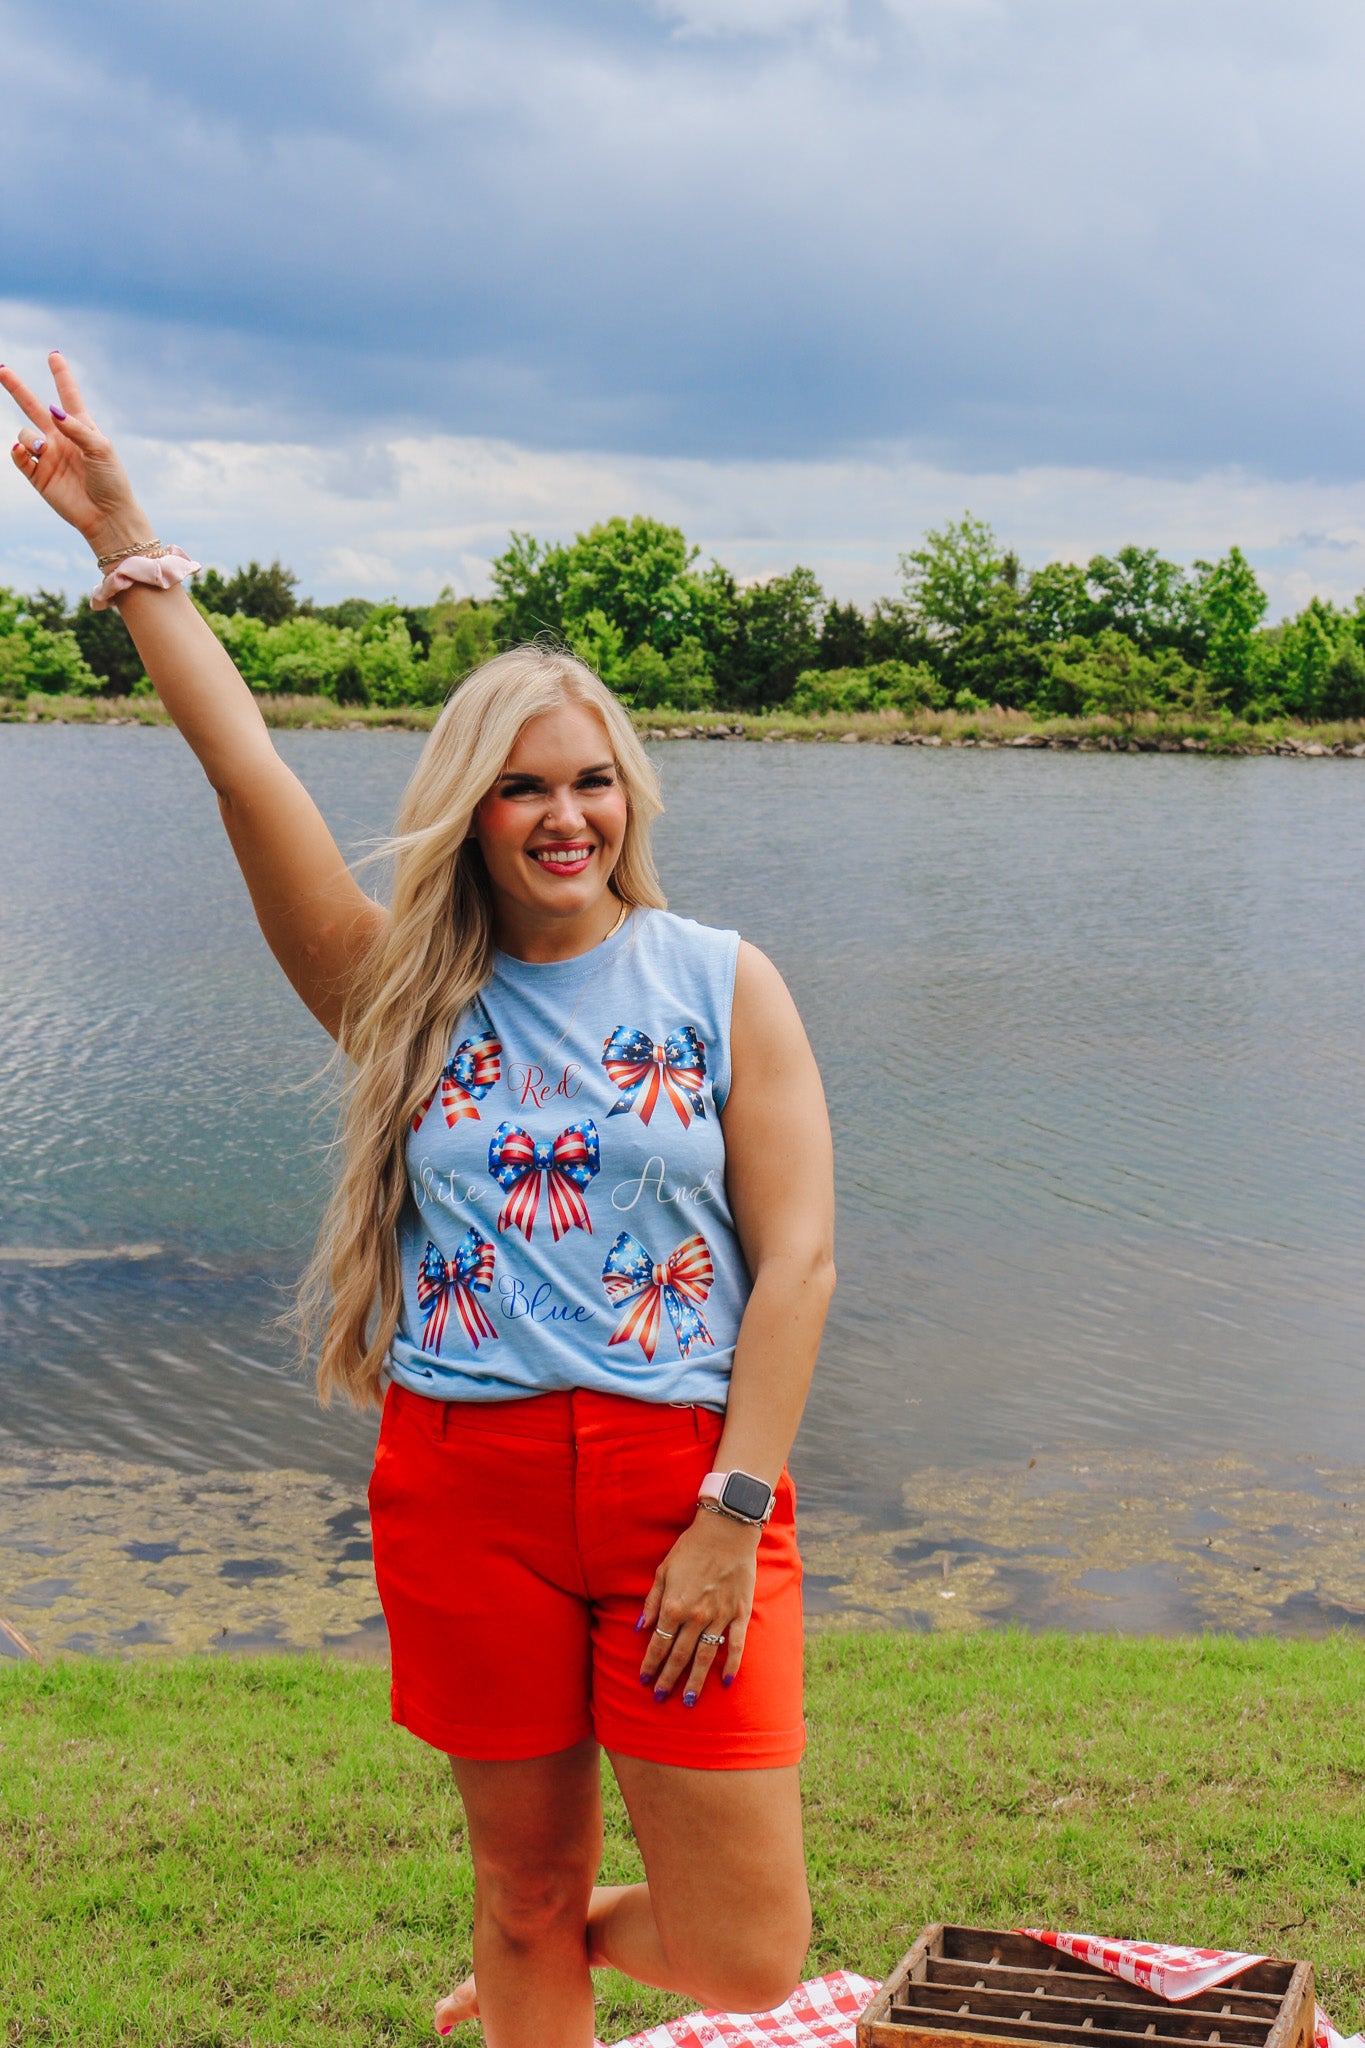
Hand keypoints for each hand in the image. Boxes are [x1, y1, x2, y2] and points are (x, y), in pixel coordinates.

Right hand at [2, 350, 150, 555]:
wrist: (106, 515)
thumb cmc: (111, 481)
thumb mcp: (100, 449)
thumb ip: (76, 427)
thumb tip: (52, 409)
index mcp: (81, 428)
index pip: (68, 396)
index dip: (61, 376)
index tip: (54, 355)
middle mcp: (60, 438)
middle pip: (33, 406)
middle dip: (16, 387)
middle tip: (1, 369)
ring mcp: (47, 456)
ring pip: (25, 433)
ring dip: (28, 436)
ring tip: (41, 448)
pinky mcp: (38, 475)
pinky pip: (19, 456)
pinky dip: (19, 451)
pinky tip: (26, 451)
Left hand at [636, 1508, 760, 1706]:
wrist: (726, 1531)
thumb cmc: (691, 1548)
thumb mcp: (663, 1571)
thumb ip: (652, 1602)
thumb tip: (640, 1629)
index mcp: (674, 1606)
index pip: (659, 1644)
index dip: (650, 1663)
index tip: (643, 1681)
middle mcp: (695, 1616)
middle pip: (679, 1656)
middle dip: (668, 1679)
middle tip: (660, 1699)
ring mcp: (719, 1617)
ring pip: (705, 1657)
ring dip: (695, 1681)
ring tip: (689, 1701)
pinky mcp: (740, 1614)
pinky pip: (736, 1646)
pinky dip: (731, 1666)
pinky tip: (726, 1683)